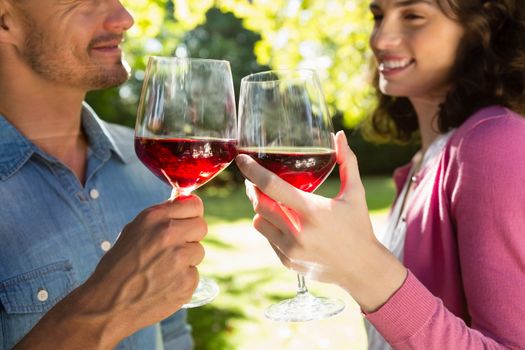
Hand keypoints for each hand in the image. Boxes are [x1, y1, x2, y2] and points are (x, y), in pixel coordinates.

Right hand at [84, 195, 206, 341]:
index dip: (191, 214)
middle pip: (201, 226)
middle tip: (176, 247)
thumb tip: (184, 204)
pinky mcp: (187, 282)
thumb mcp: (133, 231)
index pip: (194, 204)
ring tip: (163, 269)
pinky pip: (194, 274)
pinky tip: (163, 284)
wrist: (106, 304)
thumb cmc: (118, 266)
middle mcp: (169, 234)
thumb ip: (161, 217)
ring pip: (199, 251)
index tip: (188, 221)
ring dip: (187, 259)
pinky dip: (183, 280)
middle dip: (192, 236)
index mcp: (154, 218)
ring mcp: (180, 258)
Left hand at [235, 131, 406, 311]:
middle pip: (259, 204)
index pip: (272, 187)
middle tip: (253, 180)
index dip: (253, 171)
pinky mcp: (287, 261)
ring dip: (260, 209)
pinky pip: (267, 238)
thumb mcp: (356, 194)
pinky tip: (283, 221)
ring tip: (271, 200)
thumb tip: (340, 135)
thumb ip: (348, 162)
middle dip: (252, 189)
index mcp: (313, 212)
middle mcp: (298, 232)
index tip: (242, 160)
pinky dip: (270, 226)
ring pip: (259, 222)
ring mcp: (291, 250)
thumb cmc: (359, 227)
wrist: (362, 269)